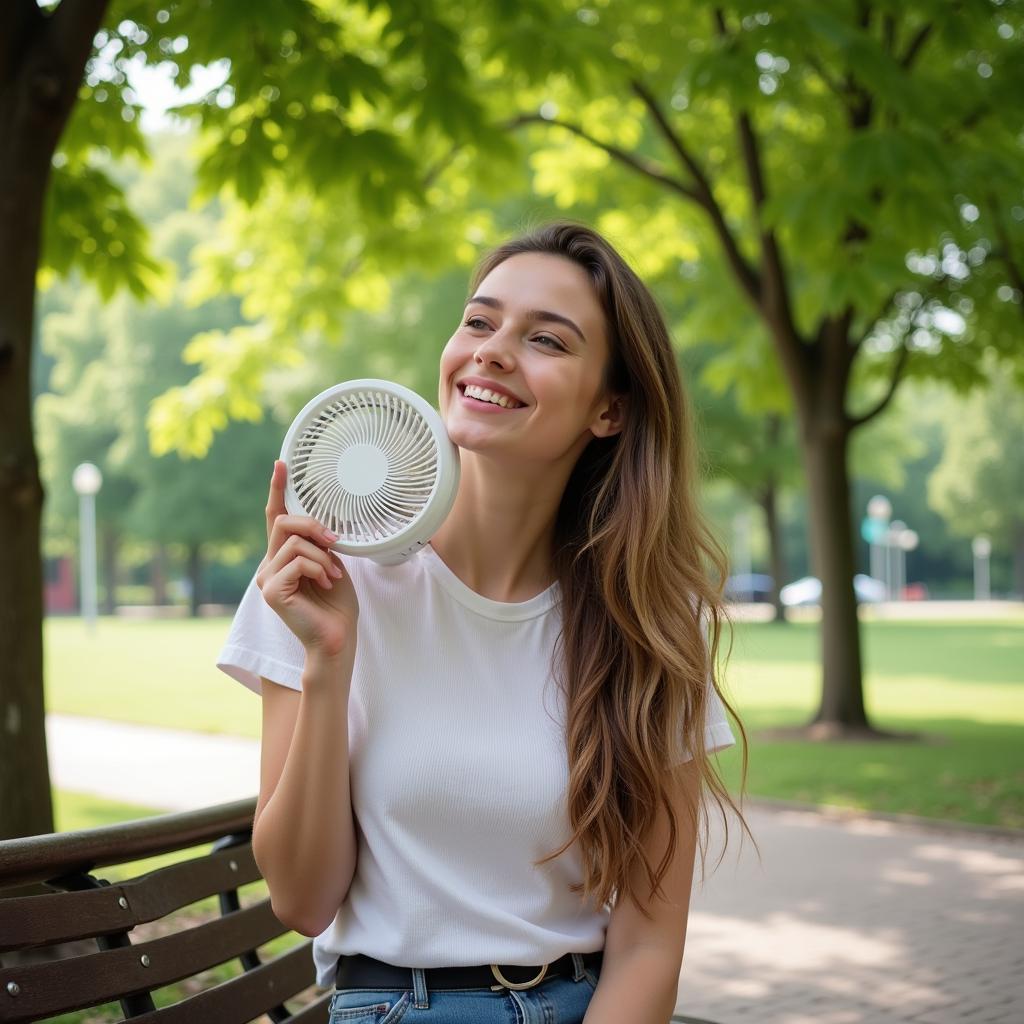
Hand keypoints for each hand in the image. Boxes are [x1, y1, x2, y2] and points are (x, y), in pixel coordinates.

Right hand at [256, 460, 358, 659]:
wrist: (337, 638)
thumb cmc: (337, 605)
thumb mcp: (332, 563)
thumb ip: (320, 543)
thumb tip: (320, 524)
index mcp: (282, 557)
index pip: (276, 517)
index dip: (278, 490)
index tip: (282, 464)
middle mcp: (268, 565)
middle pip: (284, 522)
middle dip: (314, 525)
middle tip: (337, 542)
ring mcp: (266, 578)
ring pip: (294, 541)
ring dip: (323, 555)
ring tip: (333, 575)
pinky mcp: (271, 590)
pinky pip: (297, 560)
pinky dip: (319, 568)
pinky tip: (327, 583)